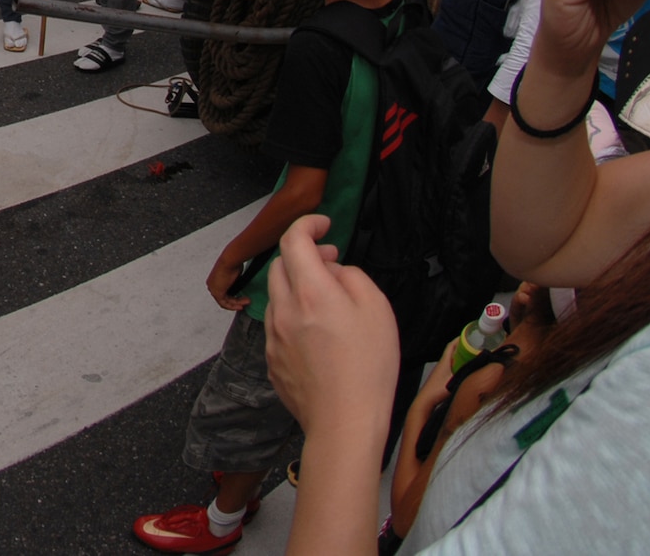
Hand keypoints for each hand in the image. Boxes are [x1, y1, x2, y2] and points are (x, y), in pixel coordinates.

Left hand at [206, 253, 249, 310]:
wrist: (230, 260)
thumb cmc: (232, 263)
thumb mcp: (233, 274)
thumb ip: (233, 282)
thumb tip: (238, 286)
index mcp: (213, 280)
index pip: (222, 293)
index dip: (232, 298)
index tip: (241, 298)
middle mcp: (211, 285)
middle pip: (223, 298)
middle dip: (236, 301)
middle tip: (245, 302)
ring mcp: (213, 289)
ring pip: (225, 302)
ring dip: (236, 304)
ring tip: (246, 302)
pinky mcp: (217, 292)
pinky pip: (224, 303)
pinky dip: (233, 306)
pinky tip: (241, 305)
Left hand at [265, 215, 398, 436]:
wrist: (345, 423)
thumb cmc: (368, 367)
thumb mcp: (377, 309)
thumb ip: (351, 277)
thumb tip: (333, 271)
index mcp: (310, 291)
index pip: (293, 240)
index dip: (308, 224)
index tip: (324, 225)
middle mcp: (283, 309)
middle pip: (280, 265)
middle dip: (303, 256)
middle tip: (330, 263)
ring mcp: (273, 335)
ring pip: (277, 295)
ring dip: (297, 287)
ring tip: (328, 302)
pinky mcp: (272, 359)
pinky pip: (279, 325)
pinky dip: (294, 316)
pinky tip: (319, 335)